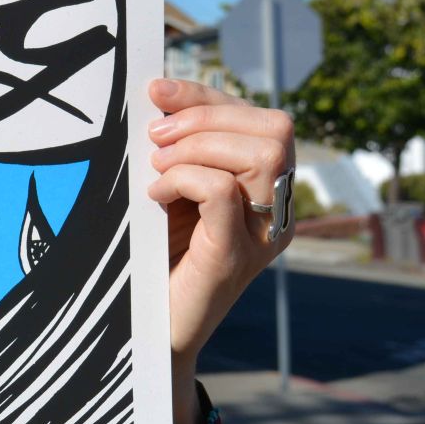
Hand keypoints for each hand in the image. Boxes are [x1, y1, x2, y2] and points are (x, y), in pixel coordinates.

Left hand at [146, 79, 293, 414]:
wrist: (149, 331)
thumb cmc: (156, 257)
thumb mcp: (171, 192)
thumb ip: (179, 152)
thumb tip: (158, 98)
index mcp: (263, 190)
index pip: (258, 119)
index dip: (207, 95)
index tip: (157, 92)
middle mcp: (275, 210)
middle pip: (275, 129)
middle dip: (206, 116)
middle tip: (155, 138)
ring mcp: (261, 234)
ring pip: (261, 153)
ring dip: (198, 147)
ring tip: (157, 167)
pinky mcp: (234, 257)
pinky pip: (224, 192)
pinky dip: (185, 179)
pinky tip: (156, 195)